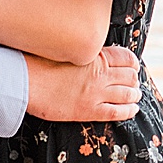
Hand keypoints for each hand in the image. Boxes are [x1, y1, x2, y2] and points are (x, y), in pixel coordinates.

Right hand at [26, 46, 140, 121]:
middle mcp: (101, 74)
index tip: (132, 66)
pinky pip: (118, 112)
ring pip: (128, 94)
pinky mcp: (90, 110)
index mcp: (97, 57)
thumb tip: (92, 54)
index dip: (133, 63)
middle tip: (132, 82)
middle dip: (134, 80)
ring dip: (134, 94)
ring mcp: (97, 93)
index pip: (127, 58)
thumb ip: (84, 53)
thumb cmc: (40, 62)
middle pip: (130, 77)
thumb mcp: (68, 50)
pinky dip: (129, 110)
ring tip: (135, 95)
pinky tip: (132, 109)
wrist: (27, 81)